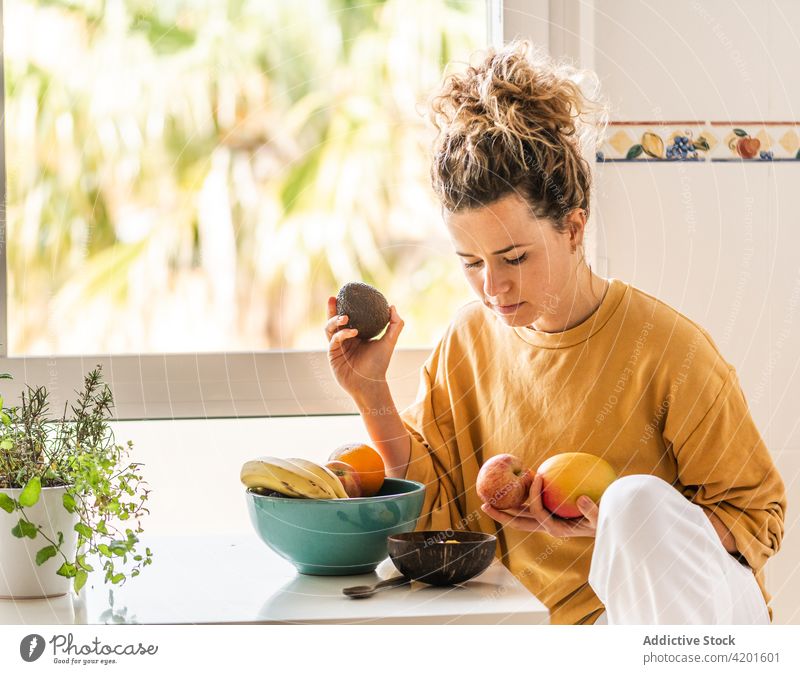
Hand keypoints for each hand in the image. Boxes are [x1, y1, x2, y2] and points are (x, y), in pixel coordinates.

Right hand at [325, 296, 403, 398]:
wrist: (371, 384)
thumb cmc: (379, 364)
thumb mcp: (389, 342)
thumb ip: (394, 325)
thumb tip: (392, 306)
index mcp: (355, 334)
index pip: (347, 317)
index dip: (344, 305)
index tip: (346, 294)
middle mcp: (344, 339)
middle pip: (334, 320)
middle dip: (332, 309)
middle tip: (334, 298)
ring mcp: (337, 347)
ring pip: (329, 328)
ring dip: (335, 320)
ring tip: (346, 317)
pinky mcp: (333, 355)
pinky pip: (333, 340)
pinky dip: (342, 334)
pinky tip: (352, 332)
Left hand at [480, 473, 599, 537]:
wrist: (607, 520)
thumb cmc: (605, 517)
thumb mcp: (602, 517)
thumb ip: (593, 511)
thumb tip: (581, 499)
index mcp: (557, 529)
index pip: (537, 513)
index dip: (533, 496)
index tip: (536, 476)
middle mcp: (548, 526)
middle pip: (518, 521)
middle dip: (500, 514)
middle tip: (482, 503)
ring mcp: (546, 521)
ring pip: (520, 514)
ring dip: (505, 506)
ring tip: (491, 494)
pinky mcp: (548, 513)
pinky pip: (529, 505)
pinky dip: (519, 496)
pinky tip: (513, 483)